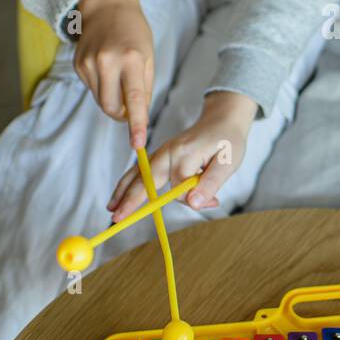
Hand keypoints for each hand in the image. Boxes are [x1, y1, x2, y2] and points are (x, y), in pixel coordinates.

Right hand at [74, 0, 153, 147]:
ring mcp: (88, 63)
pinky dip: (102, 87)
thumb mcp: (148, 56)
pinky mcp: (77, 65)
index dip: (136, 124)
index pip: (134, 99)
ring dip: (112, 99)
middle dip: (122, 115)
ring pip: (100, 101)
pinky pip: (92, 89)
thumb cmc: (134, 32)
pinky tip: (106, 68)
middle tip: (131, 107)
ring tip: (119, 77)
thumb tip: (135, 116)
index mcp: (131, 58)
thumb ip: (143, 88)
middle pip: (111, 108)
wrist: (106, 7)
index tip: (138, 144)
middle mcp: (107, 61)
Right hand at [107, 90, 258, 221]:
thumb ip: (210, 183)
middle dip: (130, 200)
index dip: (193, 198)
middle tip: (117, 220)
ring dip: (123, 192)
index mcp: (184, 153)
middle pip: (146, 179)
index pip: (179, 187)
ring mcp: (161, 152)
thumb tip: (194, 204)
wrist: (222, 120)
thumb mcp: (227, 163)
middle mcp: (167, 152)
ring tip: (111, 210)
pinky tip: (118, 196)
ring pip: (138, 175)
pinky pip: (140, 171)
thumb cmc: (228, 141)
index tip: (213, 201)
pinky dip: (128, 184)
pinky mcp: (159, 155)